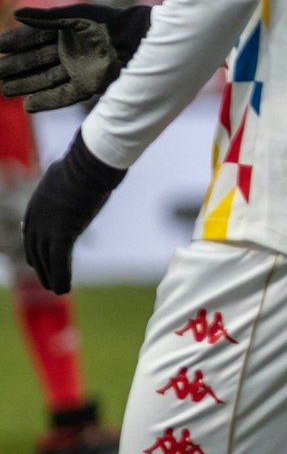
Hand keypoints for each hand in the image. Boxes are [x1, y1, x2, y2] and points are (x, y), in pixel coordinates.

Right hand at [0, 4, 152, 111]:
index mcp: (67, 32)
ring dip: (27, 85)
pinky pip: (64, 96)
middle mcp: (71, 52)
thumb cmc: (108, 22)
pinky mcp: (89, 85)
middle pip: (37, 60)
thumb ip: (46, 18)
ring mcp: (80, 69)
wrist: (136, 40)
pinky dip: (47, 101)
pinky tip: (28, 106)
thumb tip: (16, 14)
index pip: (34, 38)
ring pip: (47, 79)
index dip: (16, 42)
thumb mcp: (75, 16)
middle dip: (17, 66)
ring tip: (6, 89)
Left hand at [22, 134, 126, 293]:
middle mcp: (37, 218)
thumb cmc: (86, 162)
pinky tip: (63, 289)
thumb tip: (83, 173)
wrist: (88, 164)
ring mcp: (48, 227)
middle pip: (36, 249)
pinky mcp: (62, 234)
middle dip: (41, 267)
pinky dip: (60, 277)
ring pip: (46, 259)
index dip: (35, 250)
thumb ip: (70, 181)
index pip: (31, 233)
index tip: (38, 261)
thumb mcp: (70, 172)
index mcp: (36, 204)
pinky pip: (59, 262)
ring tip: (56, 290)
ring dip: (50, 277)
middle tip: (47, 281)